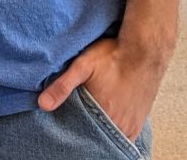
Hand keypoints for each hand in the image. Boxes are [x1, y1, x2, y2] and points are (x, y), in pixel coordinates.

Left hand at [37, 36, 168, 140]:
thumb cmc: (112, 55)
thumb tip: (42, 104)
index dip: (72, 127)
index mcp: (102, 115)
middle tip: (80, 115)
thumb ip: (62, 86)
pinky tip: (108, 120)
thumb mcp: (82, 66)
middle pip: (96, 135)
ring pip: (111, 136)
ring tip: (92, 116)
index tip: (66, 120)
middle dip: (85, 128)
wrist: (144, 51)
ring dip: (101, 130)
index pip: (81, 132)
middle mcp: (119, 125)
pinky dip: (116, 131)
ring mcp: (131, 125)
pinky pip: (127, 136)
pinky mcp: (140, 121)